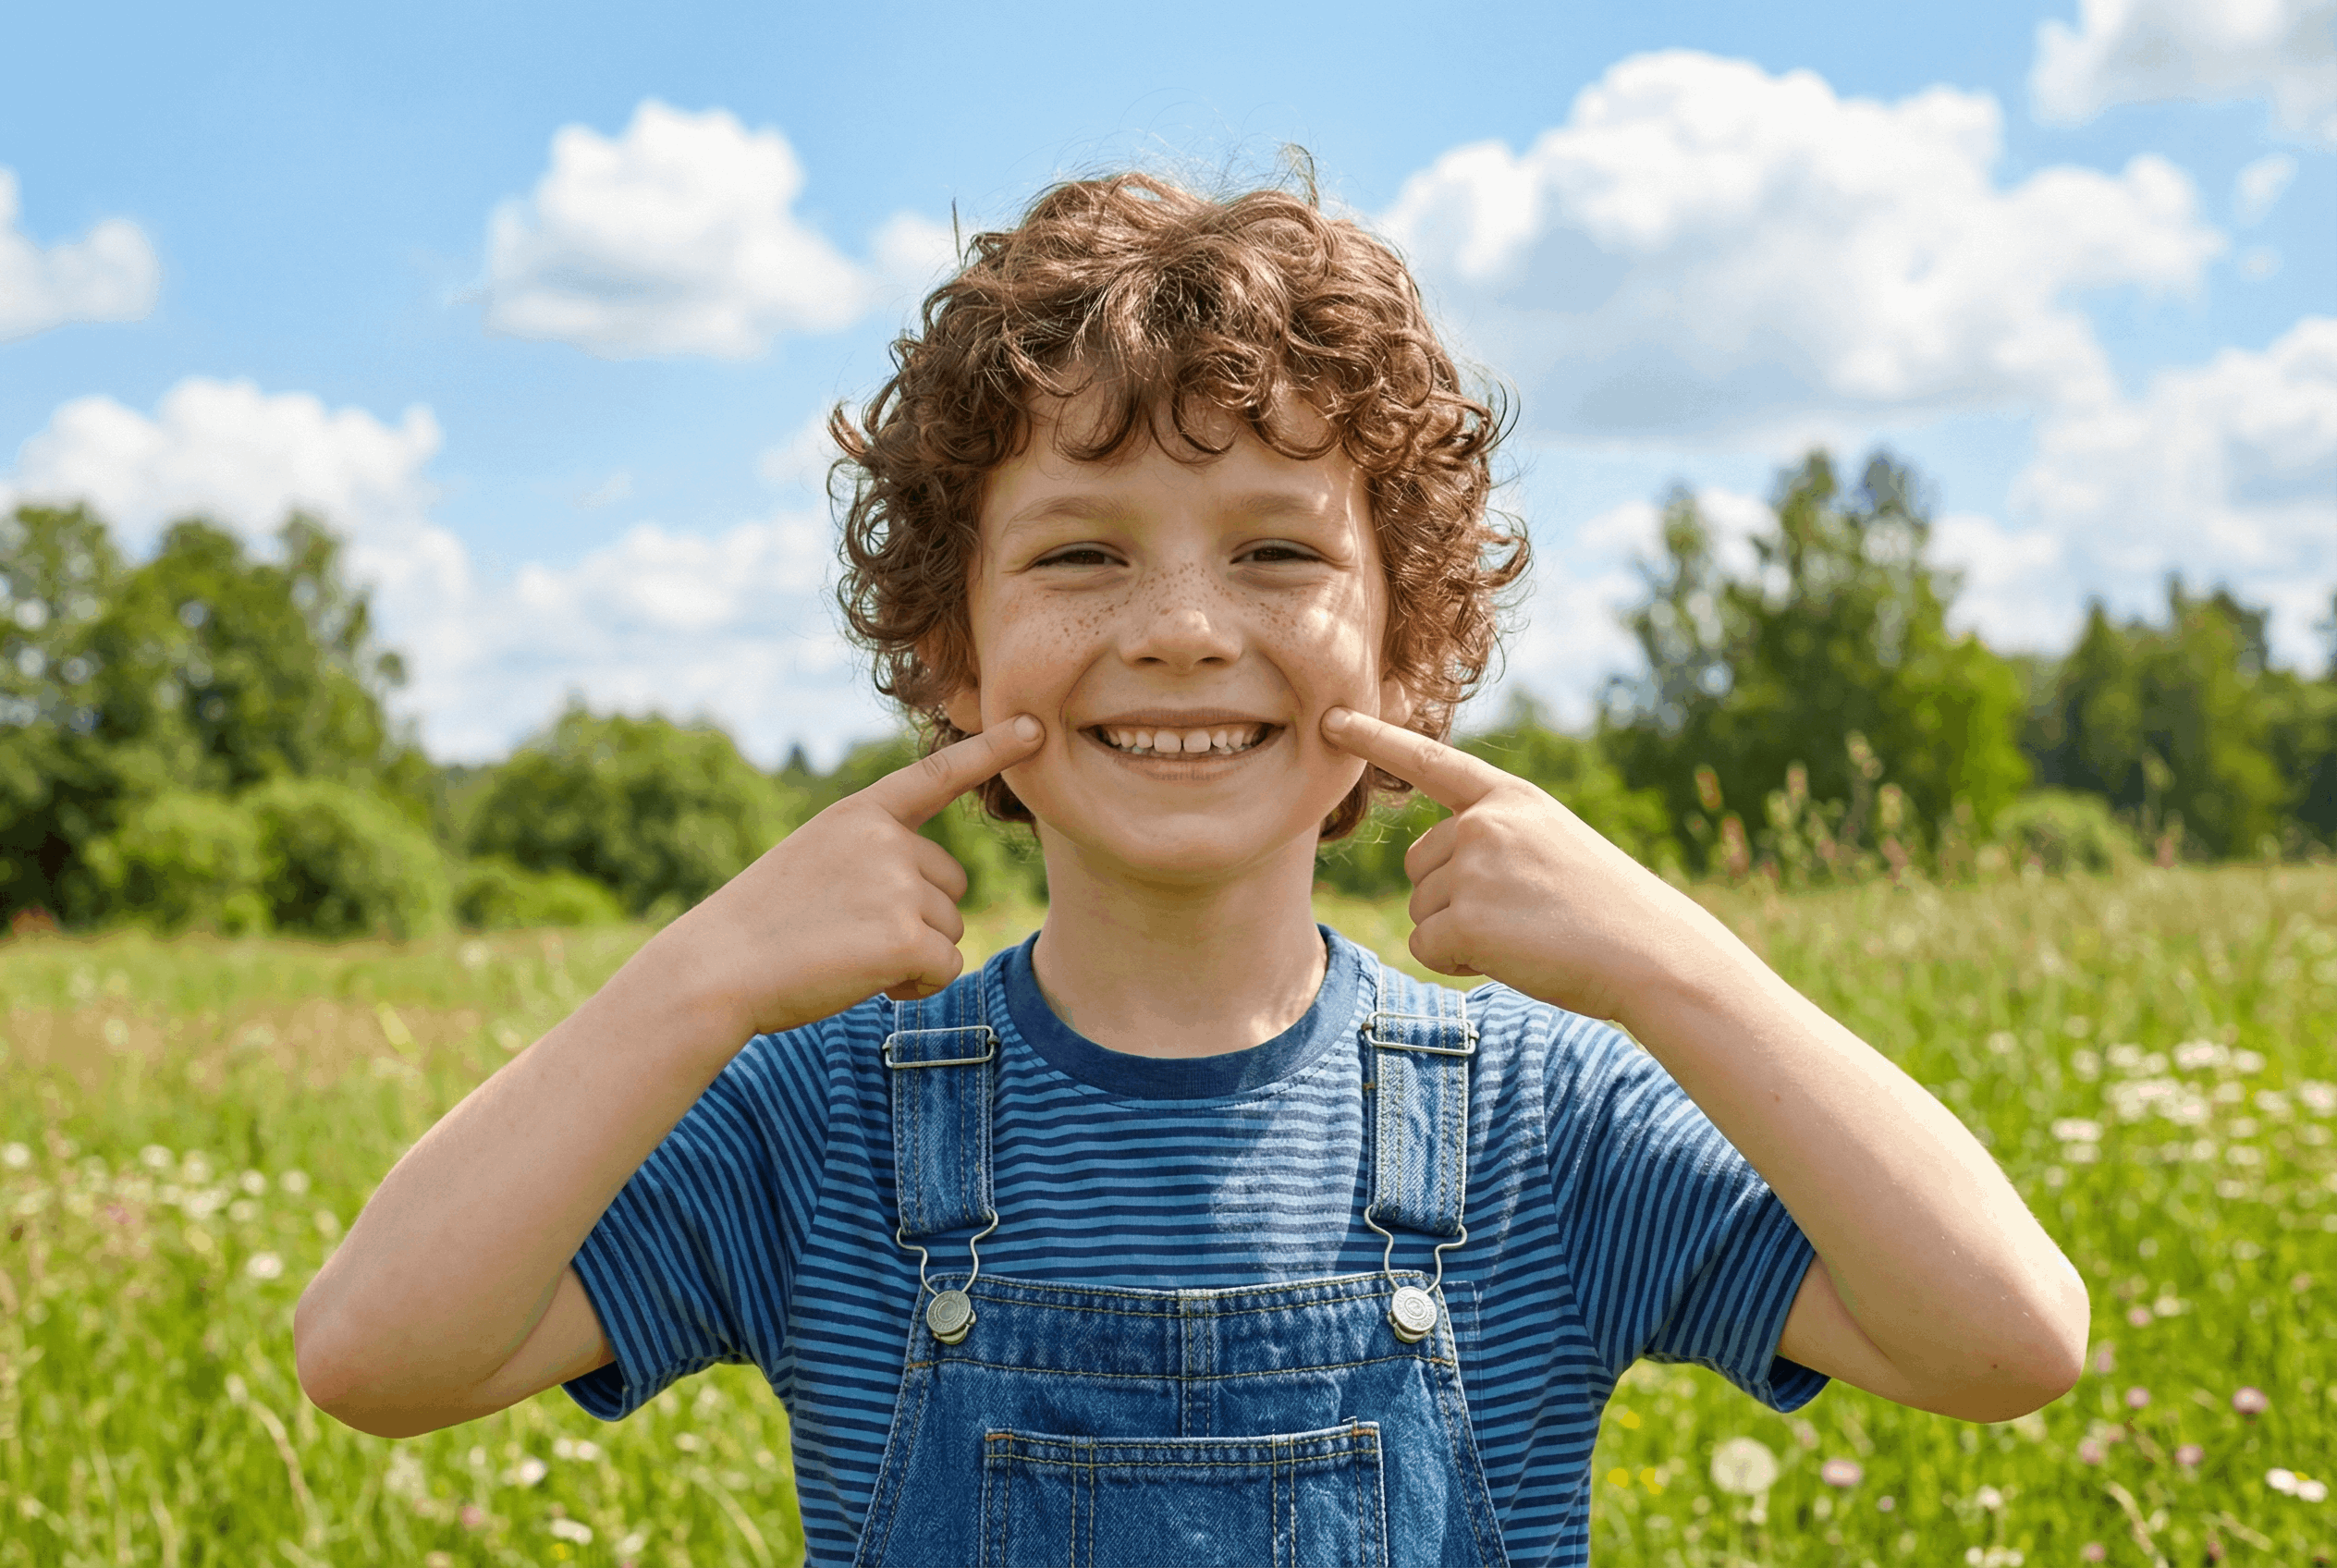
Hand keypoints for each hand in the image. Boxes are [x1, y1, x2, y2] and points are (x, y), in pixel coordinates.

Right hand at [659, 715, 1044, 1038]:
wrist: (716, 969)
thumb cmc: (764, 926)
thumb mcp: (818, 862)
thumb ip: (875, 855)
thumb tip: (940, 891)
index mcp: (861, 813)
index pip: (936, 775)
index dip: (991, 751)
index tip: (1033, 725)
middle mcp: (886, 839)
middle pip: (952, 883)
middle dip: (918, 917)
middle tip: (852, 933)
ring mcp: (897, 885)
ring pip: (950, 928)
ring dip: (914, 955)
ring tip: (849, 956)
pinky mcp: (905, 937)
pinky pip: (946, 967)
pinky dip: (917, 986)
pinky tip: (867, 983)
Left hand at [1321, 707, 1705, 1022]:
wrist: (1653, 952)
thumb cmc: (1606, 910)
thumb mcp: (1552, 846)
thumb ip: (1494, 841)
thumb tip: (1430, 871)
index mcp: (1510, 798)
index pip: (1431, 763)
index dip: (1376, 740)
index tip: (1331, 717)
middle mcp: (1485, 822)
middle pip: (1418, 865)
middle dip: (1451, 899)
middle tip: (1520, 915)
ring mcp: (1475, 867)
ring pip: (1422, 910)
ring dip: (1459, 934)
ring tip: (1525, 935)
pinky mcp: (1468, 918)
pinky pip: (1426, 948)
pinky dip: (1456, 964)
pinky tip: (1511, 957)